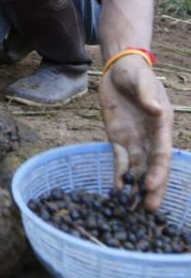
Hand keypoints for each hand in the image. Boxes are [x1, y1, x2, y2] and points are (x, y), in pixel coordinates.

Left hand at [99, 56, 173, 210]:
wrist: (119, 68)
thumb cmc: (135, 73)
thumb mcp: (141, 80)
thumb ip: (147, 95)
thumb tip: (155, 110)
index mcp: (161, 125)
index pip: (161, 153)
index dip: (159, 171)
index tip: (152, 185)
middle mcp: (150, 137)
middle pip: (152, 167)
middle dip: (152, 188)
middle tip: (149, 210)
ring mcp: (134, 140)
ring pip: (137, 169)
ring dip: (136, 188)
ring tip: (132, 209)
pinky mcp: (118, 139)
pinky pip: (120, 160)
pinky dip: (119, 175)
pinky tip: (116, 190)